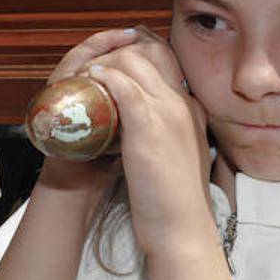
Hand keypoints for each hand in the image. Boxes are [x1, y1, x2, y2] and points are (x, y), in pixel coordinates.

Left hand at [86, 42, 212, 257]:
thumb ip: (170, 135)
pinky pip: (124, 84)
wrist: (183, 228)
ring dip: (105, 63)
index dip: (138, 52)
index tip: (114, 62)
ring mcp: (168, 111)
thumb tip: (149, 129)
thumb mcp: (181, 157)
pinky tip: (90, 83)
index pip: (167, 59)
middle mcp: (183, 103)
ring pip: (134, 61)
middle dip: (117, 52)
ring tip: (86, 77)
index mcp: (192, 110)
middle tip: (93, 69)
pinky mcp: (149, 125)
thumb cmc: (177, 201)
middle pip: (151, 51)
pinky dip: (104, 77)